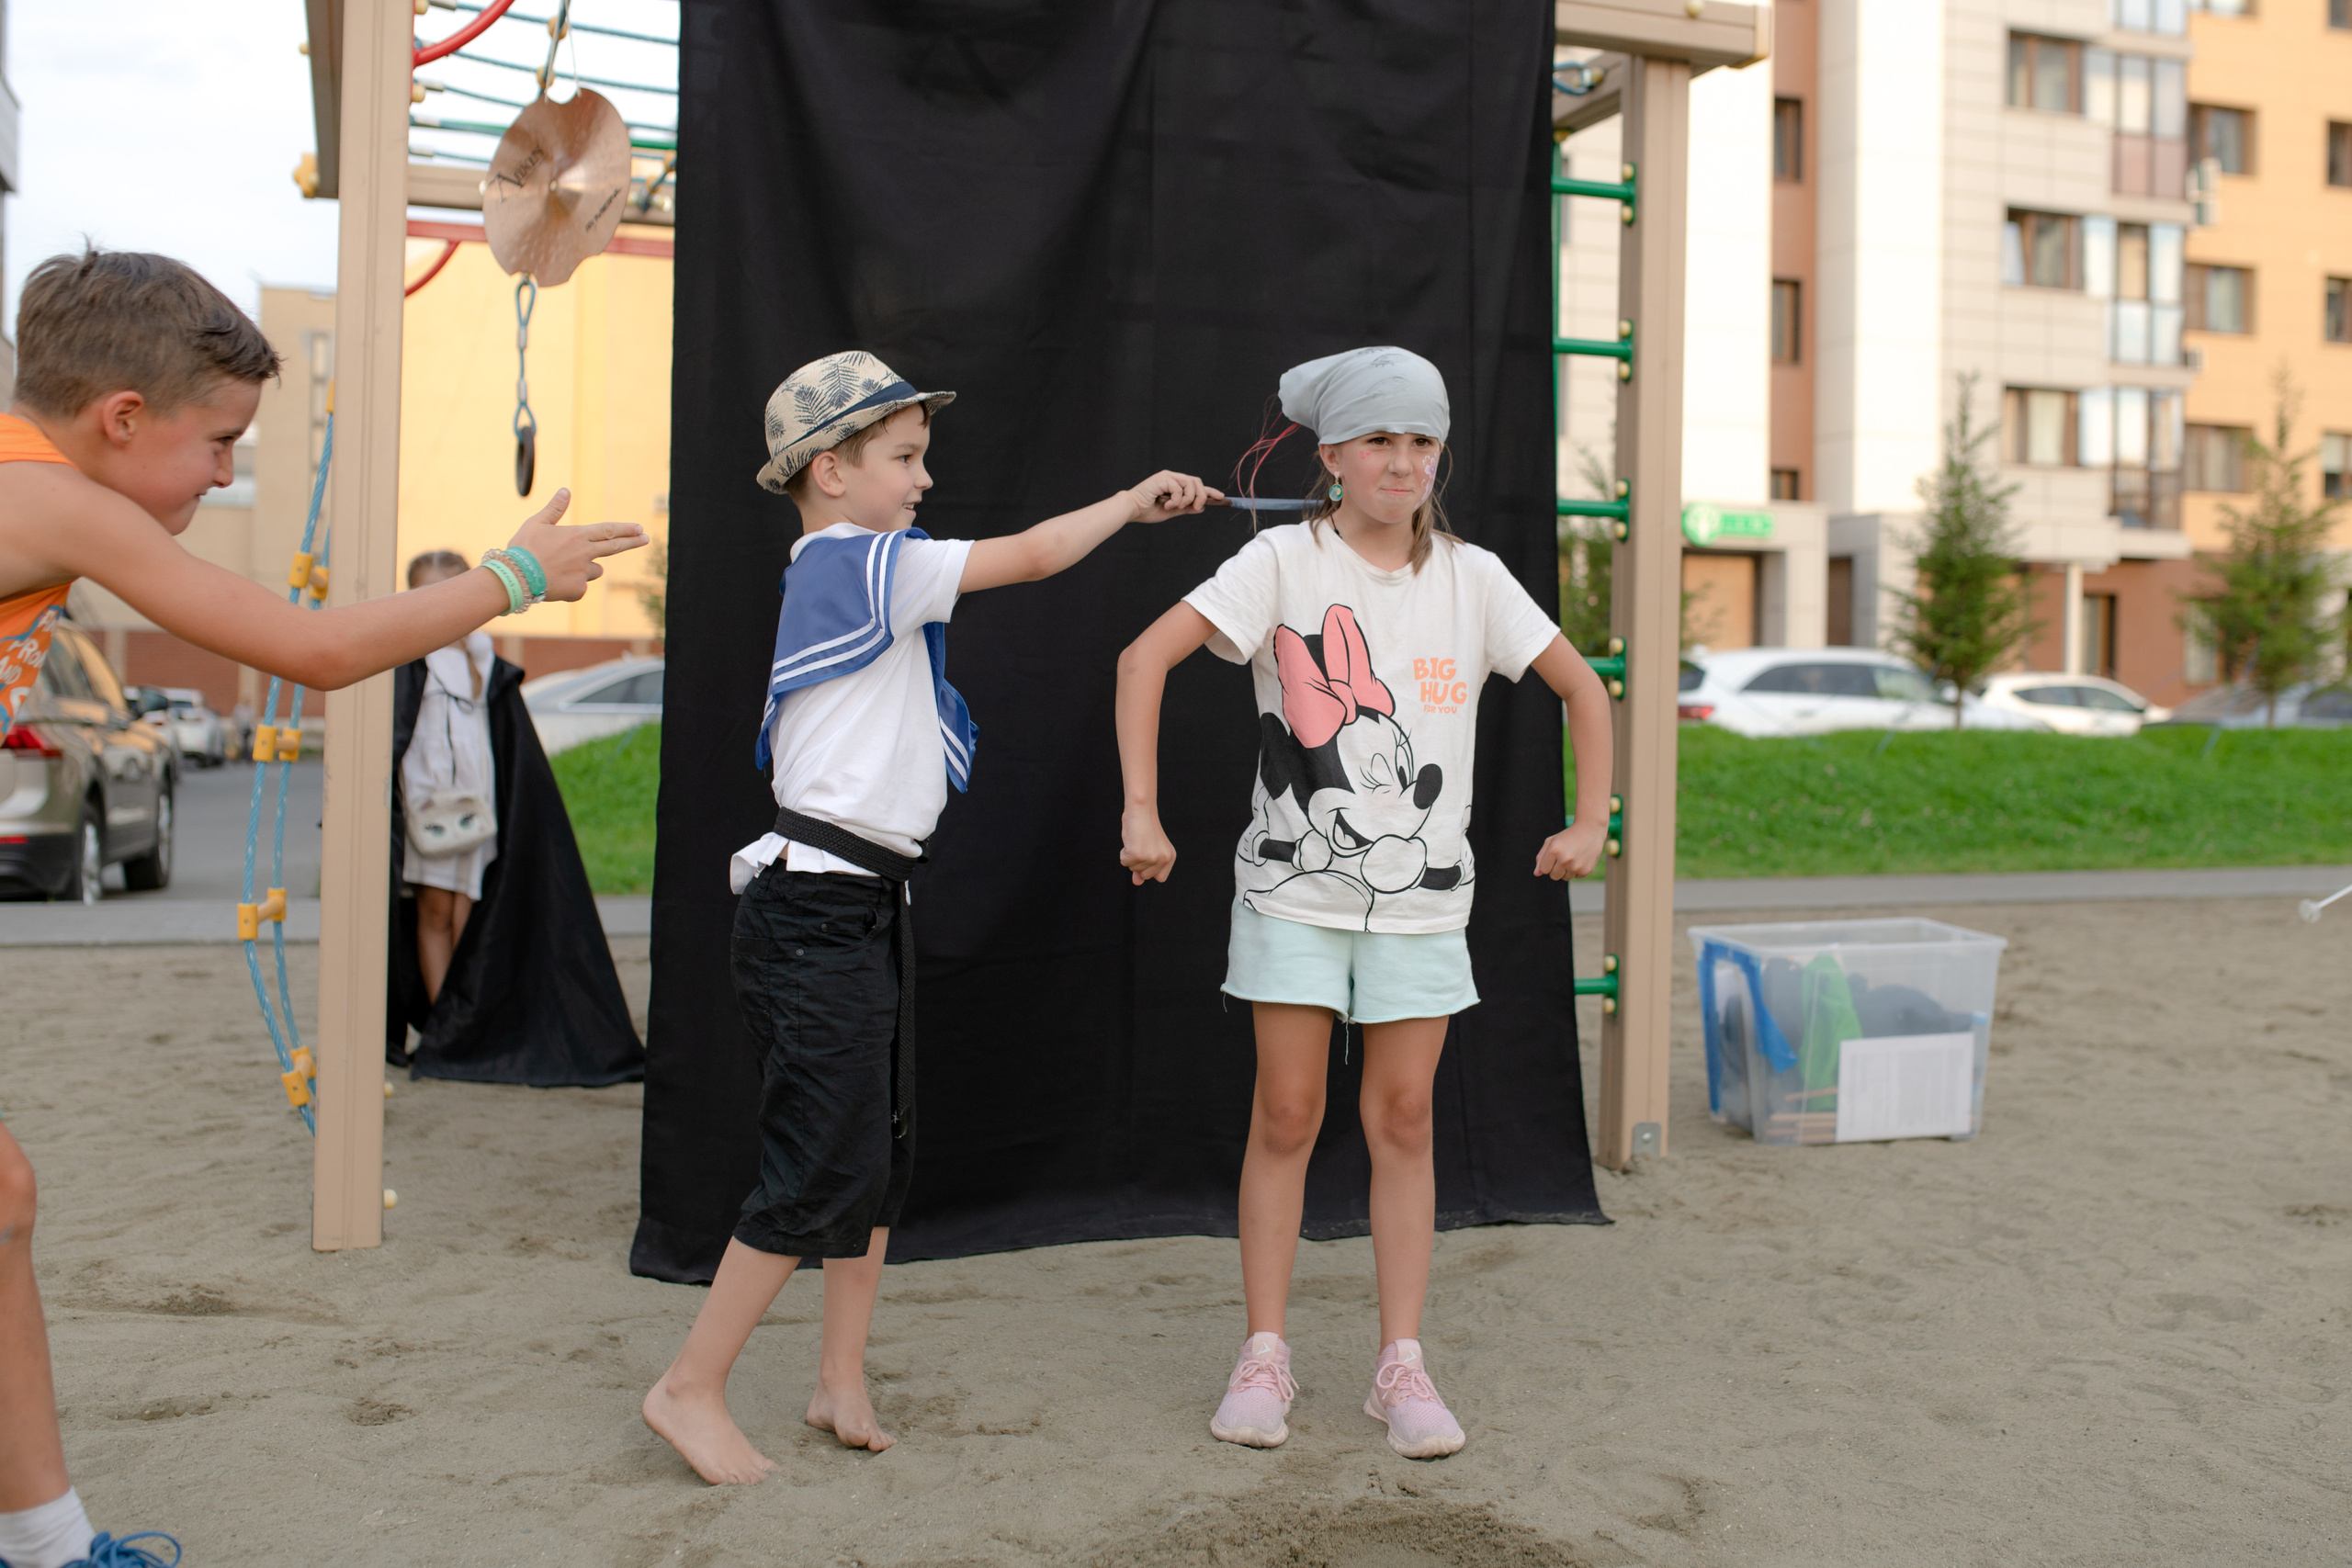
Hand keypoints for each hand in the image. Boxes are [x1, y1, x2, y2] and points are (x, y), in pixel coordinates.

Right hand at [505, 490, 649, 601]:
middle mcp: (584, 553)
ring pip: (594, 571)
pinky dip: (572, 585)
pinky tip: (555, 583)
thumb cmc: (524, 548)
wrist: (516, 577)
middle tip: (646, 539)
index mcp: (577, 535)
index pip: (608, 530)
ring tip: (561, 568)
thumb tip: (566, 490)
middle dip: (632, 542)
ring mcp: (583, 573)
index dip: (625, 529)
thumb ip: (554, 509)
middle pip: (614, 547)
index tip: (639, 528)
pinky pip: (580, 587)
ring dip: (586, 569)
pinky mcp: (578, 590)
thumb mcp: (537, 523)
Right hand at [1121, 803, 1176, 884]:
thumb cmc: (1144, 826)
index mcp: (1170, 857)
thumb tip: (1137, 882)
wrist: (1141, 810)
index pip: (1159, 878)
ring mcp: (1151, 858)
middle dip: (1139, 863)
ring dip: (1131, 856)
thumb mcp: (1148, 848)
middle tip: (1141, 844)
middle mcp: (1163, 859)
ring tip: (1136, 840)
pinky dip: (1123, 852)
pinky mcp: (1138, 855)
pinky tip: (1130, 840)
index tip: (1148, 856)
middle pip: (1145, 876)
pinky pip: (1124, 862)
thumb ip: (1145, 867)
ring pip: (1133, 868)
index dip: (1150, 870)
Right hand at [1124, 472, 1222, 523]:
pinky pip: (1179, 489)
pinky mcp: (1162, 478)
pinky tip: (1166, 504)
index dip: (1209, 491)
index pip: (1196, 486)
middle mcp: (1173, 478)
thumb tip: (1201, 508)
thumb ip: (1185, 508)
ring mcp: (1168, 476)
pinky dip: (1176, 500)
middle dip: (1200, 496)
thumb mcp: (1172, 511)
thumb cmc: (1148, 510)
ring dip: (1188, 499)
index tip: (1220, 497)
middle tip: (1195, 508)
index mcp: (1175, 485)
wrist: (1132, 510)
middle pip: (1197, 482)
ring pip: (1190, 484)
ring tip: (1176, 507)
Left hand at [1534, 820, 1606, 880]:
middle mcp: (1565, 859)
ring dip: (1567, 870)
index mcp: (1554, 851)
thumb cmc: (1567, 836)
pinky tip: (1581, 858)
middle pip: (1553, 876)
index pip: (1544, 870)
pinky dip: (1577, 870)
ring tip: (1573, 856)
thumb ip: (1541, 858)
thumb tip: (1536, 874)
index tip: (1554, 855)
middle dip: (1556, 868)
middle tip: (1564, 856)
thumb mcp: (1552, 842)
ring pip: (1565, 878)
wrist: (1590, 830)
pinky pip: (1575, 877)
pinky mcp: (1586, 871)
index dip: (1548, 863)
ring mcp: (1576, 866)